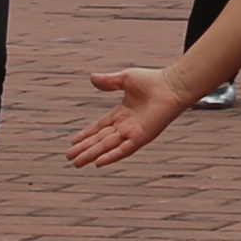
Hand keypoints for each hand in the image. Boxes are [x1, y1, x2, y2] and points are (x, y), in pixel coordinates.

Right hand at [65, 65, 195, 166]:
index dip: (86, 134)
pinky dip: (111, 156)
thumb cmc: (153, 80)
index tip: (73, 142)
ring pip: (107, 146)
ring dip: (92, 155)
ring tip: (77, 163)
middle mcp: (126, 125)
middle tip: (69, 157)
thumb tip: (92, 77)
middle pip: (100, 140)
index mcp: (122, 113)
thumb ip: (108, 81)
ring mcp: (133, 132)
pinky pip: (124, 149)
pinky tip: (98, 163)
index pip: (99, 127)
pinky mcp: (141, 137)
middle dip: (84, 148)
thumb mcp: (125, 78)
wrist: (172, 85)